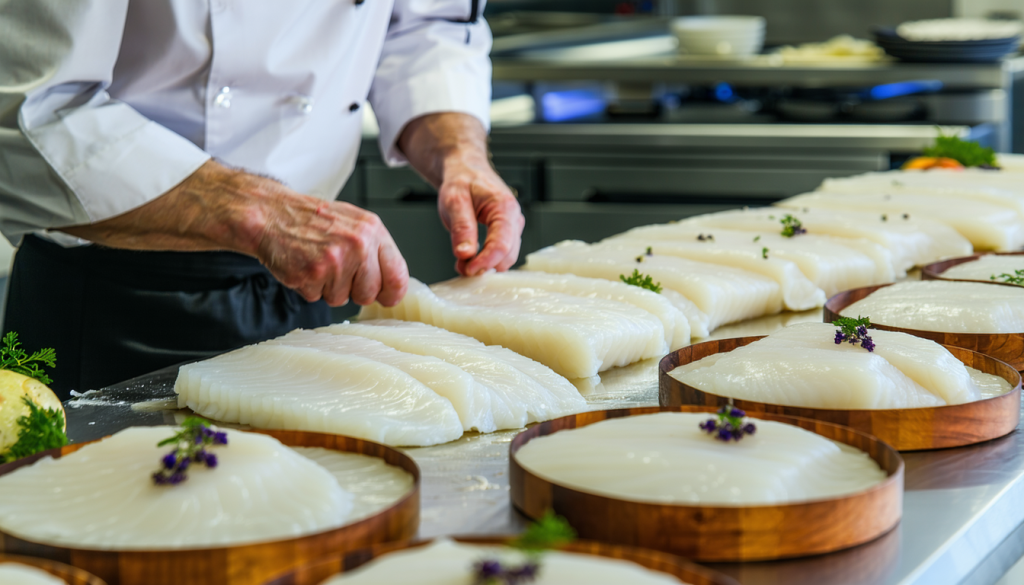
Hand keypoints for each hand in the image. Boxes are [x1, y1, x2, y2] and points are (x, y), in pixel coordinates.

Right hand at [253, 196, 408, 306]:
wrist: (273, 214)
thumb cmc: (313, 220)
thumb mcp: (354, 223)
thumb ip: (376, 250)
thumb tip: (394, 284)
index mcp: (372, 230)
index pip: (397, 275)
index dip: (392, 293)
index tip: (387, 297)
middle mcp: (357, 245)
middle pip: (369, 294)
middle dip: (354, 290)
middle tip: (338, 271)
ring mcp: (334, 261)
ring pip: (341, 299)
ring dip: (328, 288)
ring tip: (318, 263)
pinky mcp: (311, 274)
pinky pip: (317, 298)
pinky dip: (309, 287)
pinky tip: (305, 265)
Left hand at [438, 159, 523, 275]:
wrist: (466, 170)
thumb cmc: (462, 181)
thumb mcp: (454, 201)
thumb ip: (461, 228)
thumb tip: (465, 254)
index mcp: (504, 207)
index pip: (502, 244)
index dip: (486, 261)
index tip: (468, 270)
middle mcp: (514, 218)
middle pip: (508, 255)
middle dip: (485, 265)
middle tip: (461, 267)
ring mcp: (512, 227)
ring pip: (506, 257)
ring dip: (485, 264)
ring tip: (462, 262)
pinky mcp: (506, 233)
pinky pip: (501, 254)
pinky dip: (486, 260)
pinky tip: (470, 258)